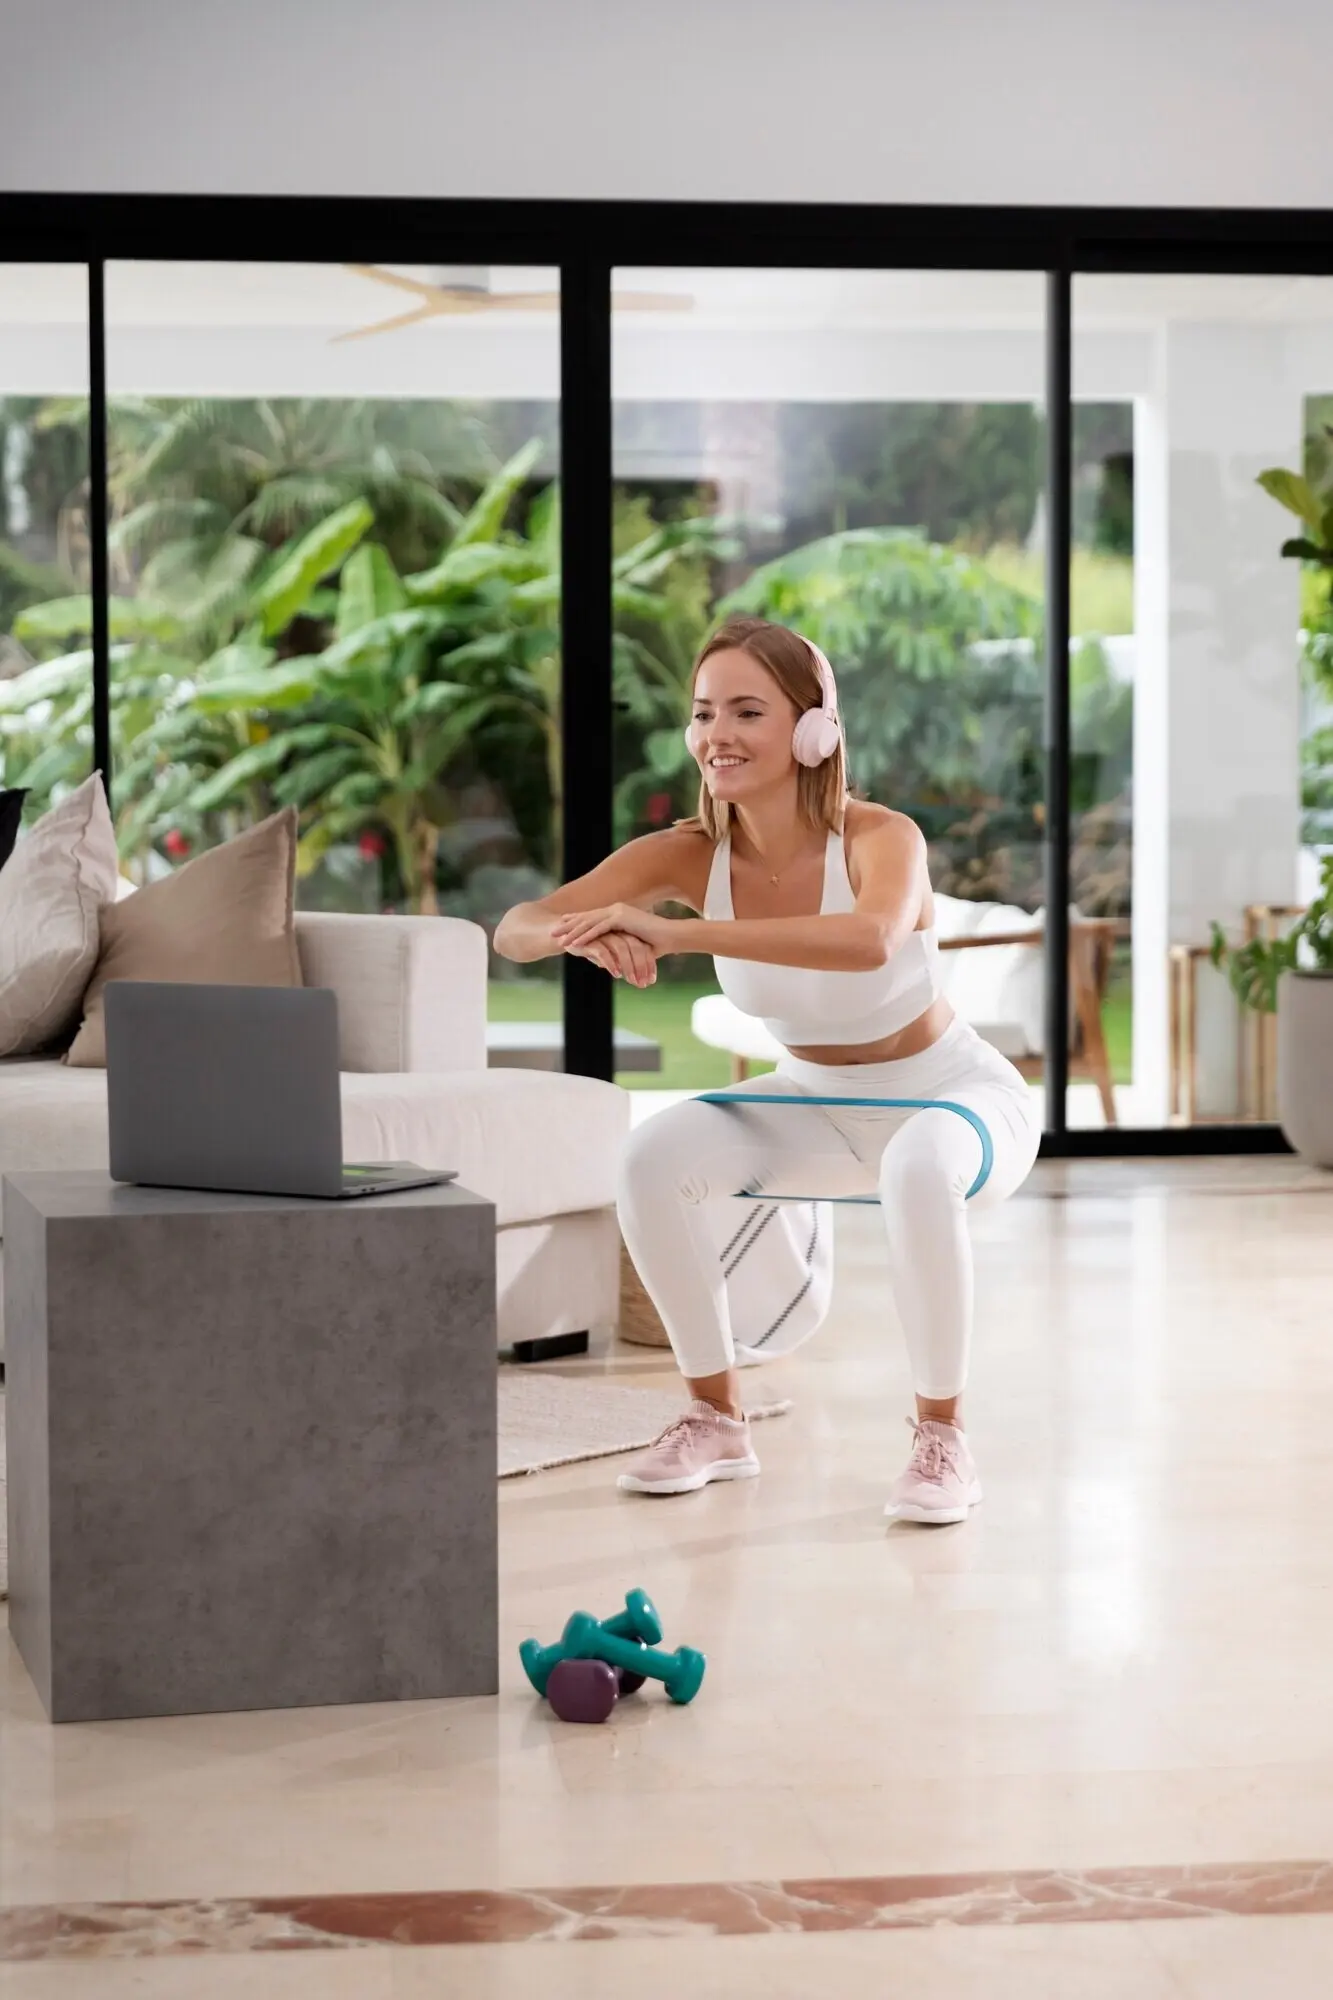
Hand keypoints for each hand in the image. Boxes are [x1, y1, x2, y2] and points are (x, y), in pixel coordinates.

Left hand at [551, 902, 677, 952]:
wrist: (672, 937)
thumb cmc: (655, 945)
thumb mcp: (629, 947)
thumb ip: (613, 950)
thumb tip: (600, 961)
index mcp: (617, 913)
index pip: (592, 918)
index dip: (575, 923)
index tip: (561, 929)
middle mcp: (616, 909)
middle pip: (586, 917)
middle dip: (568, 925)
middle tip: (552, 932)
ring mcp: (618, 911)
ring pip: (590, 922)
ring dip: (573, 931)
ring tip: (559, 939)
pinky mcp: (622, 917)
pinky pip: (599, 928)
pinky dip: (586, 936)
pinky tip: (574, 943)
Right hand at [568, 931, 657, 986]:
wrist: (567, 936)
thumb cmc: (592, 947)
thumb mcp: (611, 956)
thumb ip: (623, 964)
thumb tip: (636, 979)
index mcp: (625, 933)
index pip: (643, 948)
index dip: (648, 965)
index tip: (651, 981)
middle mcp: (617, 931)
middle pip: (636, 947)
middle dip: (642, 967)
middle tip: (644, 984)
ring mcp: (604, 934)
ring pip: (622, 949)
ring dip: (629, 966)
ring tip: (632, 981)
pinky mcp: (591, 939)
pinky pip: (604, 951)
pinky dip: (611, 963)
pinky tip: (616, 975)